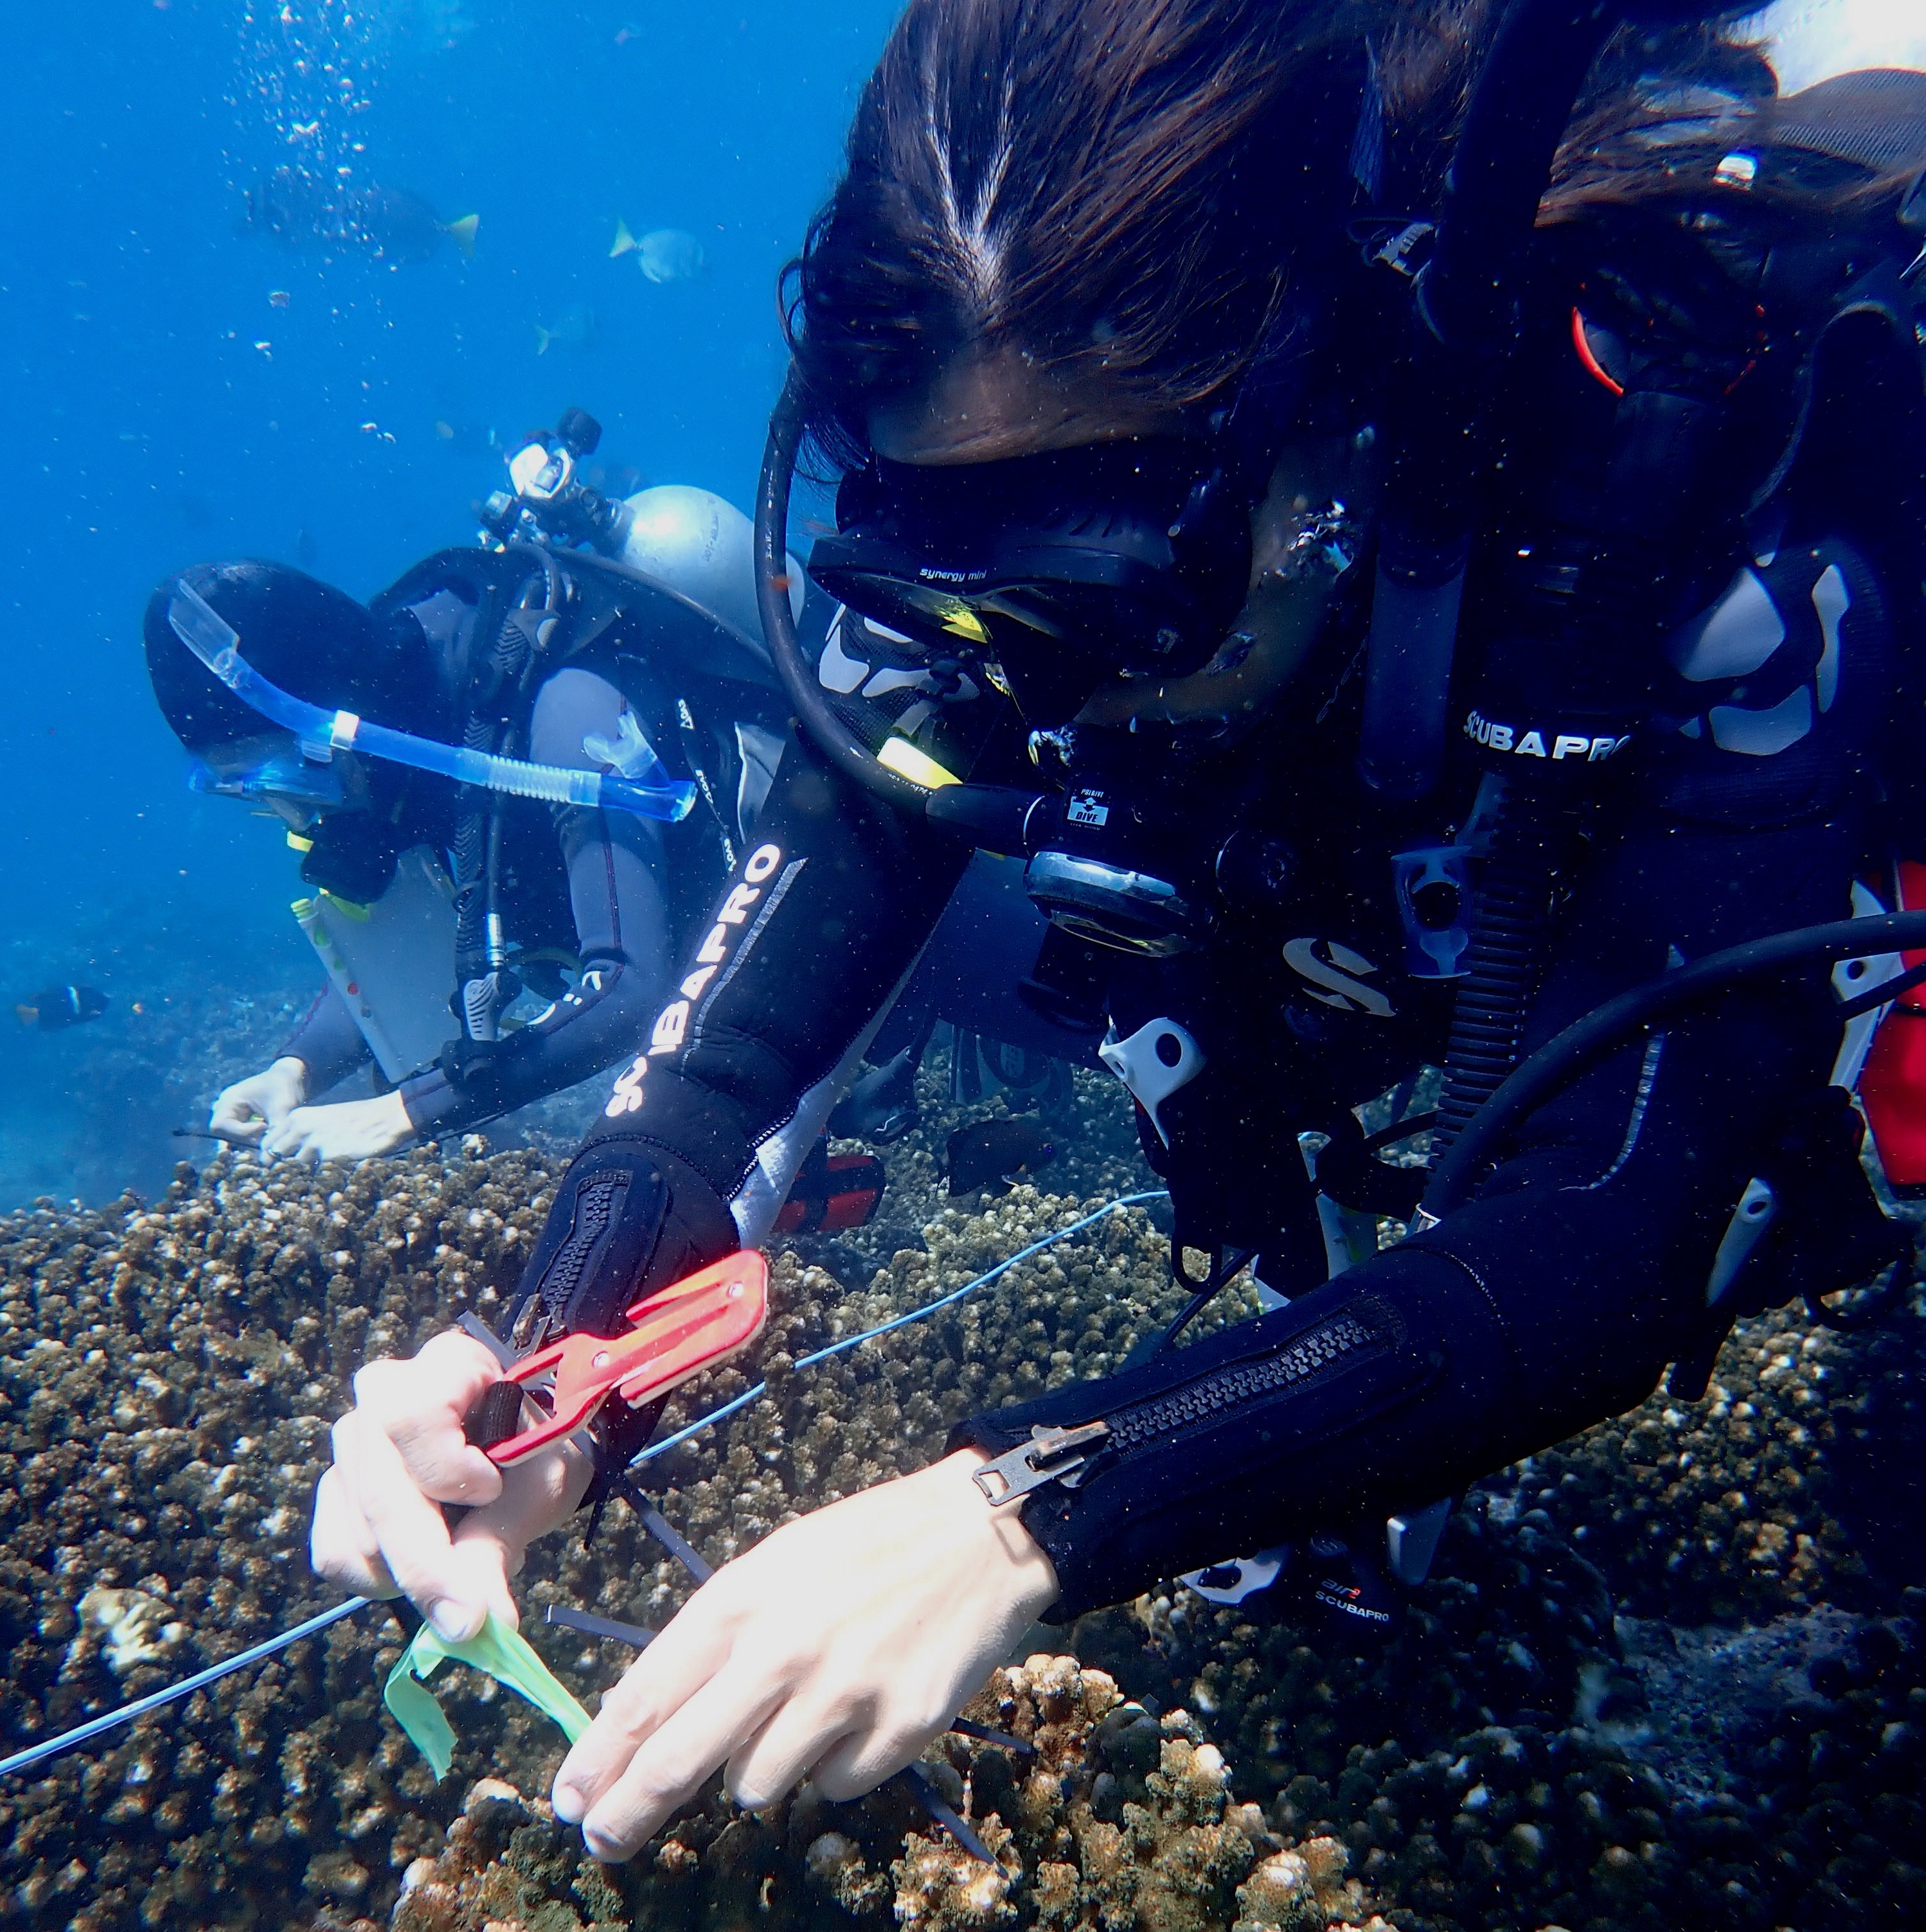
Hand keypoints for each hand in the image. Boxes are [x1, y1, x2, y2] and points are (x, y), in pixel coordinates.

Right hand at [210, 1056, 306, 1143]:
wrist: (290, 1078)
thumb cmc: (285, 1087)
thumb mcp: (283, 1106)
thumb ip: (275, 1128)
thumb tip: (271, 1151)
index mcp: (229, 1099)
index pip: (220, 1125)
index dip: (241, 1132)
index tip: (264, 1127)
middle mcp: (224, 1107)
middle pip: (222, 1134)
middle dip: (244, 1139)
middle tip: (265, 1137)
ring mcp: (230, 1114)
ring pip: (230, 1137)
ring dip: (247, 1141)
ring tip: (266, 1137)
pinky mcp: (238, 1120)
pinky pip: (237, 1136)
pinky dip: (249, 1140)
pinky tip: (263, 1140)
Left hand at [263, 1090, 413, 1164]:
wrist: (386, 1117)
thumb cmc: (356, 1120)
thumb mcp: (323, 1119)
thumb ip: (303, 1133)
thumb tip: (285, 1154)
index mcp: (298, 1117)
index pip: (267, 1143)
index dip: (269, 1157)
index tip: (276, 1167)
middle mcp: (302, 1128)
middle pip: (277, 1158)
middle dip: (283, 1168)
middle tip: (293, 1176)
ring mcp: (316, 1142)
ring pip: (298, 1168)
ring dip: (306, 1174)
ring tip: (320, 1173)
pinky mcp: (330, 1156)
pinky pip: (318, 1174)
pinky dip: (324, 1177)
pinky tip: (335, 1172)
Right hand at [310, 1330, 589, 1638]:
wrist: (522, 1465)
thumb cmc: (536, 1457)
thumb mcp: (537, 1490)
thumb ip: (498, 1546)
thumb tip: (477, 1628)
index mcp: (446, 1366)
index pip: (413, 1414)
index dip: (445, 1466)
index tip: (490, 1494)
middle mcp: (383, 1394)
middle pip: (379, 1486)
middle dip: (423, 1560)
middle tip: (467, 1619)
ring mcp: (351, 1443)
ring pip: (356, 1529)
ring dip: (409, 1570)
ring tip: (464, 1558)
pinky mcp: (335, 1491)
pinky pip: (335, 1554)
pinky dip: (379, 1579)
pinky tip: (423, 1564)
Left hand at [552, 1450, 1058, 1860]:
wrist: (978, 1532)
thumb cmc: (864, 1547)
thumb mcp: (775, 1566)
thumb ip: (714, 1638)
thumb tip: (641, 1718)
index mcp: (742, 1601)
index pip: (647, 1699)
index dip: (600, 1761)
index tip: (570, 1802)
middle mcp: (782, 1650)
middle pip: (679, 1761)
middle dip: (630, 1812)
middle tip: (605, 1840)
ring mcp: (842, 1694)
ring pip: (757, 1785)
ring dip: (762, 1767)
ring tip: (803, 1709)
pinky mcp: (897, 1729)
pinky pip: (834, 1786)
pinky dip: (836, 1763)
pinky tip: (862, 1708)